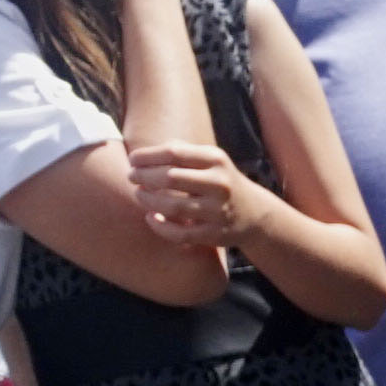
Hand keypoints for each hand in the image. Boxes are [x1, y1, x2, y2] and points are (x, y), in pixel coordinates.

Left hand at [130, 139, 253, 245]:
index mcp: (216, 160)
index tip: (132, 159)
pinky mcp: (215, 234)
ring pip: (173, 206)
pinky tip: (151, 218)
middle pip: (170, 178)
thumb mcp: (210, 160)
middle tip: (131, 177)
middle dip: (144, 176)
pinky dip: (161, 227)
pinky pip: (180, 233)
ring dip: (148, 200)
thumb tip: (143, 155)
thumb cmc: (221, 181)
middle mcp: (219, 184)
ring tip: (139, 194)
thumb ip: (181, 151)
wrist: (255, 213)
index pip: (174, 153)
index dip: (148, 156)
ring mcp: (218, 211)